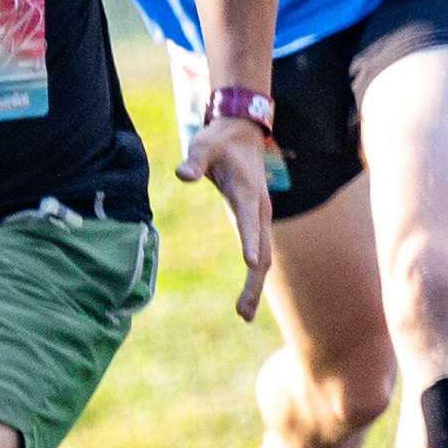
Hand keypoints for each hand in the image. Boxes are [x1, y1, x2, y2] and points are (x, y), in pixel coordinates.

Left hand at [175, 115, 276, 320]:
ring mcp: (261, 218)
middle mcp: (260, 209)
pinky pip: (261, 253)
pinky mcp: (256, 222)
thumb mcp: (204, 145)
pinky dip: (256, 277)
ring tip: (242, 314)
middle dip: (254, 282)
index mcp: (248, 193)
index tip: (250, 264)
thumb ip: (194, 161)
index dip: (249, 241)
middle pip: (263, 251)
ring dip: (255, 286)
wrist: (243, 133)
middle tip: (241, 312)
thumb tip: (182, 175)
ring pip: (265, 257)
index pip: (250, 221)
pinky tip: (245, 298)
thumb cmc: (219, 141)